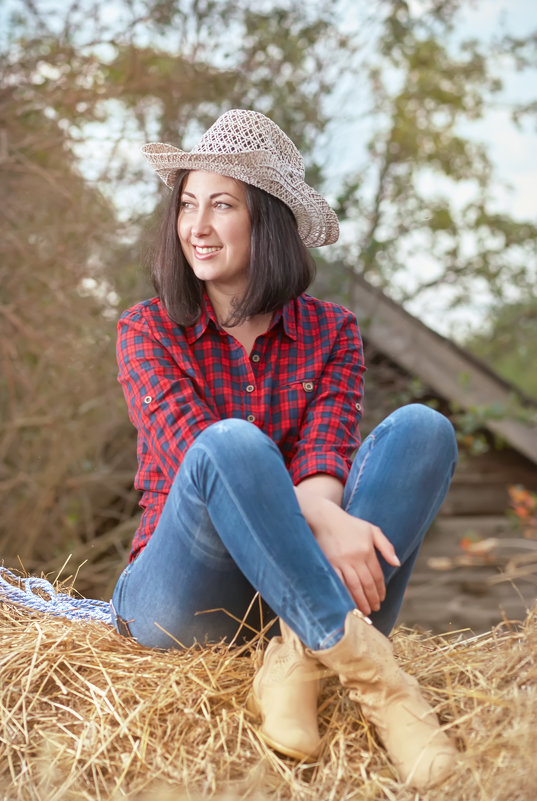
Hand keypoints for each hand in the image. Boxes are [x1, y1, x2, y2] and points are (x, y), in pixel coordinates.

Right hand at [296, 489, 399, 615]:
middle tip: (375, 609)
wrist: (325, 518)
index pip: (377, 575)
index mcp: (367, 550)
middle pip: (367, 583)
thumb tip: (397, 564)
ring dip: (360, 601)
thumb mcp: (372, 530)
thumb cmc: (350, 524)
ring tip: (364, 612)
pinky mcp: (329, 564)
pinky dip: (345, 595)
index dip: (381, 589)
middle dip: (372, 598)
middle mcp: (356, 558)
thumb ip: (386, 546)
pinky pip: (339, 583)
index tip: (382, 598)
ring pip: (354, 586)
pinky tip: (348, 604)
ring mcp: (341, 562)